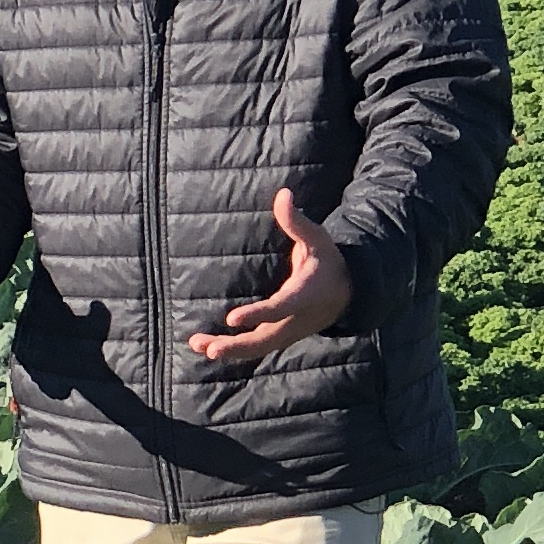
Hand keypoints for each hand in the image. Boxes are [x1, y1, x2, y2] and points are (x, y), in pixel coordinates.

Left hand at [190, 191, 354, 366]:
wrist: (345, 292)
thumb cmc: (327, 260)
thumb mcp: (317, 238)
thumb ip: (297, 221)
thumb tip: (283, 193)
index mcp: (304, 294)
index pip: (280, 308)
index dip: (257, 314)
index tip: (231, 319)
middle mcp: (295, 319)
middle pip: (265, 339)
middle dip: (237, 345)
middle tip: (211, 348)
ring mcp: (287, 331)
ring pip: (257, 348)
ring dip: (228, 350)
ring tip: (198, 344)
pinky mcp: (279, 336)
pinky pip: (255, 347)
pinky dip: (232, 349)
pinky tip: (205, 346)